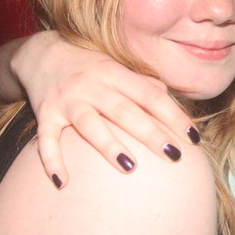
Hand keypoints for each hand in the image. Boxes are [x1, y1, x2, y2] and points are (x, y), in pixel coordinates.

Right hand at [11, 31, 200, 185]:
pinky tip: (62, 182)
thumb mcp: (115, 66)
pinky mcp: (45, 114)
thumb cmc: (88, 65)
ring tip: (130, 167)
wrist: (40, 53)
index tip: (193, 138)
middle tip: (174, 155)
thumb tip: (170, 96)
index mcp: (115, 73)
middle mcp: (92, 85)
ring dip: (109, 145)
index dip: (173, 115)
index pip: (150, 95)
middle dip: (150, 133)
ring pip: (89, 124)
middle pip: (124, 111)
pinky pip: (46, 139)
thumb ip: (141, 82)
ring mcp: (67, 100)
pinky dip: (51, 160)